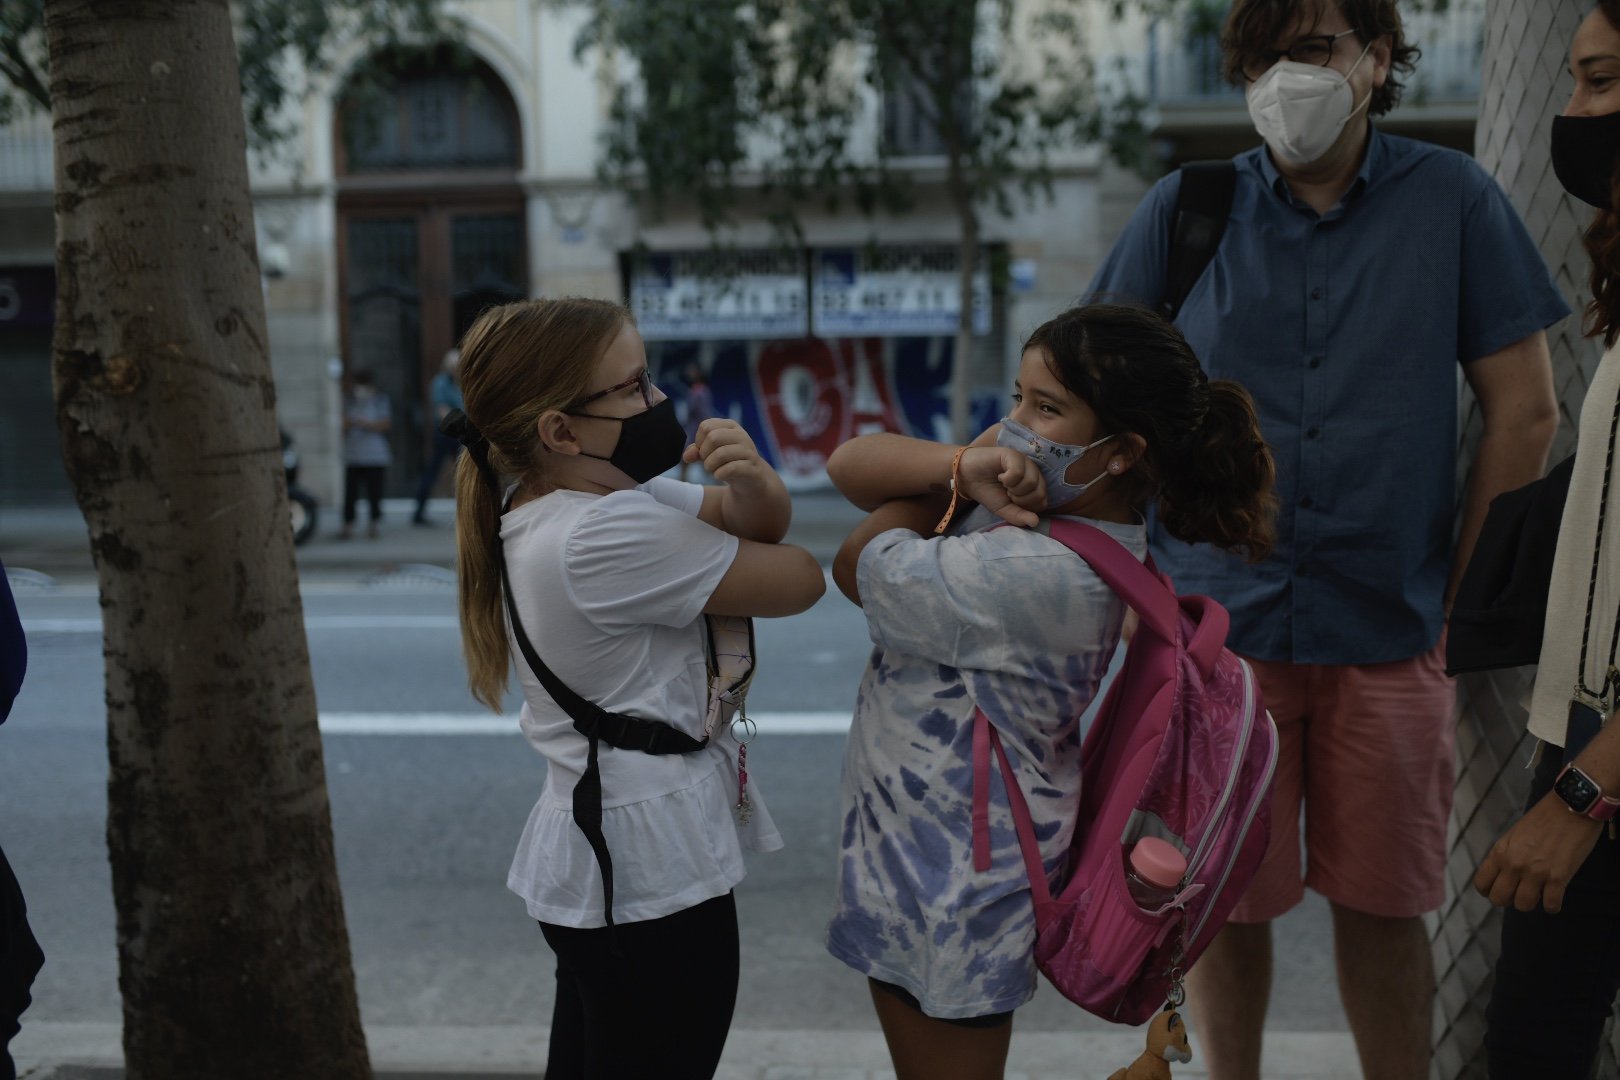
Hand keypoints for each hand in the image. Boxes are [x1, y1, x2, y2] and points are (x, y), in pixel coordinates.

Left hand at [684, 419, 771, 493]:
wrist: (750, 480)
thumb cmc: (728, 462)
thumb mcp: (710, 454)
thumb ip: (696, 451)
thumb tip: (687, 456)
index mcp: (730, 426)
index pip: (706, 426)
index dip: (699, 441)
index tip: (704, 451)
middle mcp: (741, 435)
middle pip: (713, 437)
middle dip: (704, 453)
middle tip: (707, 462)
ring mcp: (748, 451)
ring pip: (721, 453)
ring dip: (710, 465)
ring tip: (713, 470)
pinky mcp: (752, 467)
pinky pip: (730, 469)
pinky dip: (719, 474)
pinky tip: (720, 475)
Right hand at [957, 446, 1044, 527]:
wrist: (968, 478)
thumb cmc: (988, 492)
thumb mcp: (1004, 510)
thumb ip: (1019, 517)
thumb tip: (1035, 522)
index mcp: (1034, 486)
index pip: (1042, 502)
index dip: (1026, 507)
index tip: (1011, 501)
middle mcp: (1033, 473)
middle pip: (1039, 493)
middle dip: (1020, 499)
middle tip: (1007, 493)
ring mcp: (1025, 462)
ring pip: (1031, 482)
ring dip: (1013, 489)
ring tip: (1003, 484)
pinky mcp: (1014, 454)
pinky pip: (1019, 472)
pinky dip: (1007, 479)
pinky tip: (1000, 476)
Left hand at [1473, 790, 1603, 912]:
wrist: (1570, 806)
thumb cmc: (1543, 819)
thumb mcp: (1514, 835)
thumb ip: (1506, 855)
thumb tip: (1503, 877)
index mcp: (1500, 852)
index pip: (1482, 883)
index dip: (1488, 891)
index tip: (1500, 890)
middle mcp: (1514, 864)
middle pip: (1499, 899)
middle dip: (1508, 900)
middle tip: (1520, 893)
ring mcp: (1536, 872)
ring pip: (1524, 905)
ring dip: (1531, 903)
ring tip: (1539, 894)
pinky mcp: (1559, 877)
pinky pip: (1551, 905)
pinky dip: (1553, 905)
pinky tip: (1555, 896)